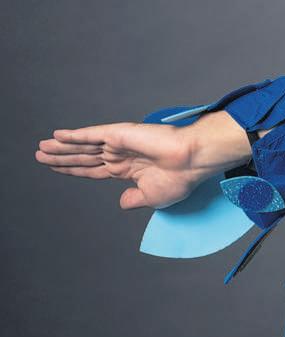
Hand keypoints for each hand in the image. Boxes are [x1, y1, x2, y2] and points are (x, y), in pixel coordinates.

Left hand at [35, 111, 255, 210]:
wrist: (192, 161)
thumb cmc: (180, 178)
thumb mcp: (152, 197)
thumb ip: (134, 199)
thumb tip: (121, 202)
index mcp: (128, 169)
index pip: (94, 170)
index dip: (74, 170)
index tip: (57, 169)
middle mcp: (121, 154)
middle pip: (84, 157)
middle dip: (62, 157)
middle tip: (41, 155)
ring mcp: (119, 143)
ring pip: (84, 146)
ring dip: (61, 147)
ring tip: (41, 147)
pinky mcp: (120, 134)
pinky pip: (92, 135)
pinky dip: (74, 135)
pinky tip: (57, 136)